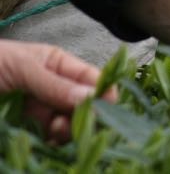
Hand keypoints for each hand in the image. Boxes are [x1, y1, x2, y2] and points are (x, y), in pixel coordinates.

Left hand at [0, 40, 114, 142]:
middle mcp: (54, 91)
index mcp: (59, 67)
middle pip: (85, 107)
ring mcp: (40, 113)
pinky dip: (51, 145)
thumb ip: (55, 84)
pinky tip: (45, 142)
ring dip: (67, 133)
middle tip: (69, 123)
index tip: (103, 109)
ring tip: (55, 132)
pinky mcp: (25, 133)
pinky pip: (47, 142)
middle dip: (84, 117)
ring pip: (68, 128)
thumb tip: (92, 98)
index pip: (93, 79)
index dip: (103, 93)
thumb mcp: (21, 67)